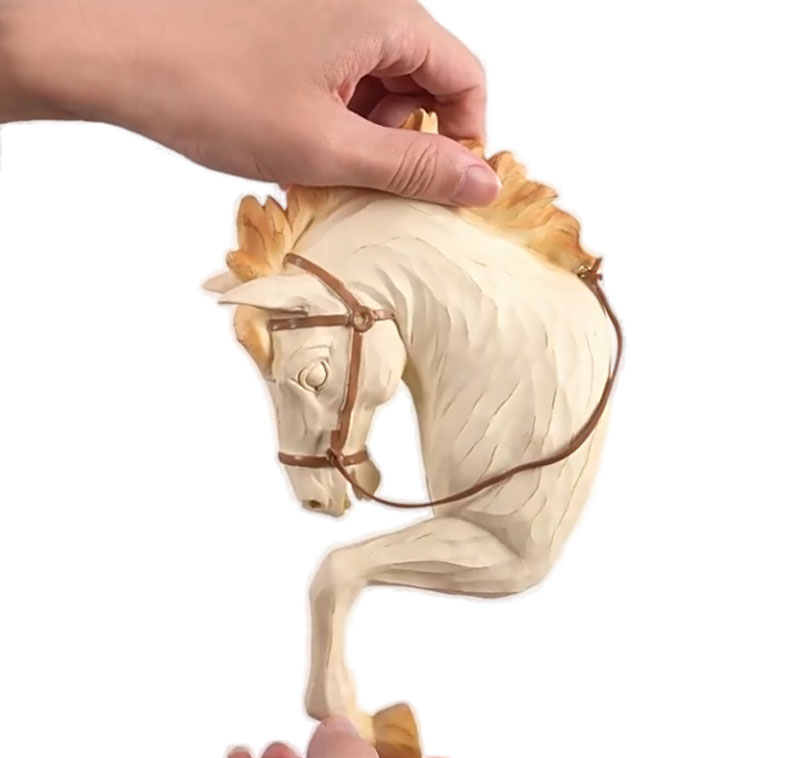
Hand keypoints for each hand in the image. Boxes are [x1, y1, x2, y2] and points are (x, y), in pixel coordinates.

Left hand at [0, 0, 498, 205]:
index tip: (441, 187)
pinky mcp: (294, 28)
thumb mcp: (327, 147)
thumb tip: (481, 184)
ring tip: (323, 164)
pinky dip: (335, 116)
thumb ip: (412, 168)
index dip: (462, 140)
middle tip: (370, 182)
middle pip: (423, 79)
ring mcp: (324, 14)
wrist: (113, 49)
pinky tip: (302, 142)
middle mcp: (360, 4)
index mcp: (382, 16)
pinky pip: (341, 75)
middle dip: (407, 139)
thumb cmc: (211, 89)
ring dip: (367, 132)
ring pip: (379, 82)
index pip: (464, 78)